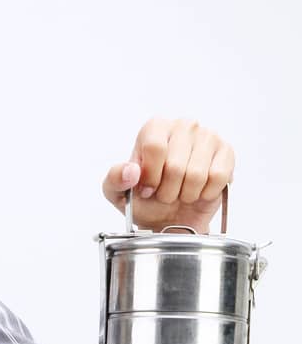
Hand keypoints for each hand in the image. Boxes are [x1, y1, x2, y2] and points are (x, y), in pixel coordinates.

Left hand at [102, 116, 235, 232]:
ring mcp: (208, 136)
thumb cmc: (146, 200)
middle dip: (167, 191)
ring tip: (181, 192)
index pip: (154, 148)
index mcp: (155, 127)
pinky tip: (199, 191)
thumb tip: (131, 171)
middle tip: (166, 193)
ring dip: (186, 194)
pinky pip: (218, 177)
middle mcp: (183, 126)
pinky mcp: (226, 152)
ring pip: (197, 174)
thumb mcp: (118, 193)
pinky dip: (206, 193)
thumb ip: (115, 179)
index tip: (147, 188)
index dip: (150, 177)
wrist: (171, 217)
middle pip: (175, 165)